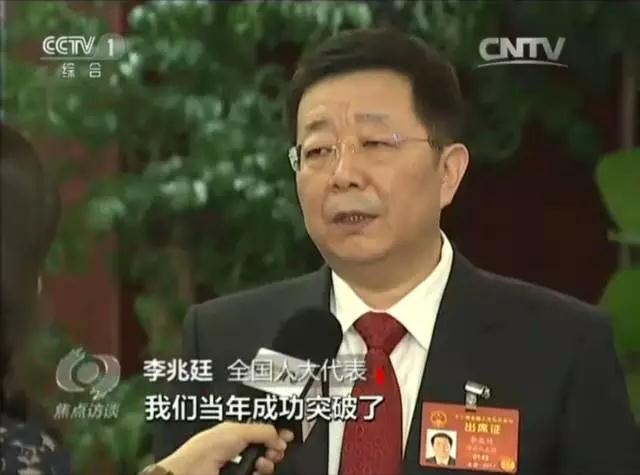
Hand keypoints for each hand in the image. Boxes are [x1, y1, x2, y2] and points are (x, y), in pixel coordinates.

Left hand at [157, 422, 293, 474]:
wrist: (192, 471)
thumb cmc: (206, 448)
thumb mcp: (239, 431)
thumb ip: (262, 430)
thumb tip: (278, 436)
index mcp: (234, 431)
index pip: (260, 429)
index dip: (275, 431)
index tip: (287, 436)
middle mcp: (236, 448)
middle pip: (264, 447)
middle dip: (274, 447)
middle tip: (277, 449)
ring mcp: (237, 465)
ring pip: (262, 463)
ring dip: (268, 462)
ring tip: (264, 462)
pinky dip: (260, 473)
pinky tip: (258, 470)